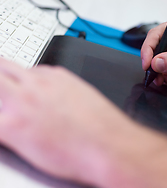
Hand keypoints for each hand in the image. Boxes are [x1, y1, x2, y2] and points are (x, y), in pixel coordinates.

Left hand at [0, 59, 138, 185]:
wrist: (108, 144)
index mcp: (56, 77)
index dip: (22, 83)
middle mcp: (36, 85)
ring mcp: (22, 102)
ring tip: (10, 116)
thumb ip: (66, 93)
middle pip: (2, 69)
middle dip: (2, 80)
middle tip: (5, 93)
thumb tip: (58, 101)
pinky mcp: (12, 126)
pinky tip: (7, 134)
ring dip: (0, 98)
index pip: (27, 72)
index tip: (22, 91)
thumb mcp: (86, 97)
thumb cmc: (103, 126)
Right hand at [141, 17, 166, 88]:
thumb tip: (156, 62)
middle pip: (153, 48)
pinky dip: (161, 76)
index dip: (148, 49)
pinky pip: (160, 69)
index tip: (147, 63)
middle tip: (155, 75)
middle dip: (153, 64)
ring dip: (157, 72)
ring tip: (165, 79)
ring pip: (155, 61)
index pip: (156, 35)